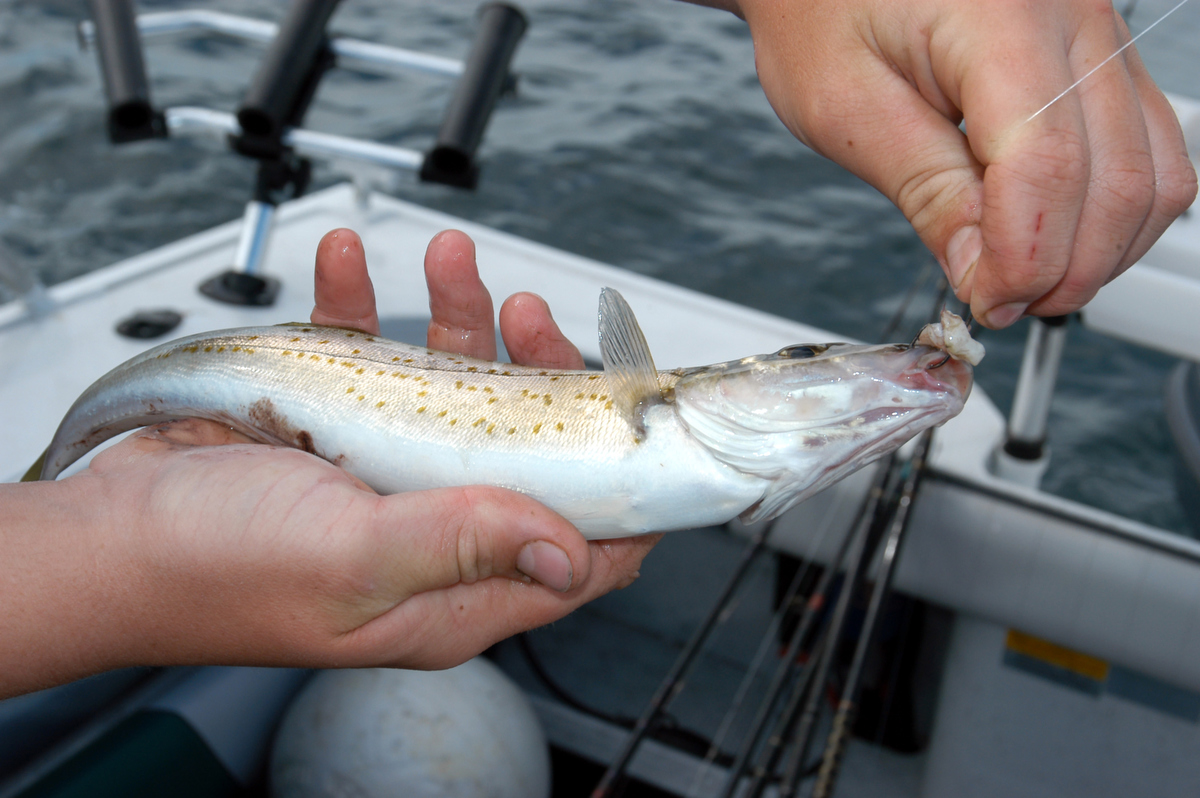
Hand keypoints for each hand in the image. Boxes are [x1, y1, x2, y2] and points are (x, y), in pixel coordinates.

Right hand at [0, 228, 656, 696]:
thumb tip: (571, 552)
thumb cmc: (210, 567)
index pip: (579, 551)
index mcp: (452, 591)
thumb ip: (466, 543)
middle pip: (528, 449)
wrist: (102, 533)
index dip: (621, 491)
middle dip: (537, 371)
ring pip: (455, 388)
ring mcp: (387, 474)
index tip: (635, 414)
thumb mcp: (354, 558)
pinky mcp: (336, 427)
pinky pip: (370, 355)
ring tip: (451, 257)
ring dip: (457, 315)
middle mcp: (432, 533)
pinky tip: (351, 261)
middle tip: (524, 312)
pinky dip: (364, 301)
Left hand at [734, 0, 1196, 326]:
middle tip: (997, 304)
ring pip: (1154, 175)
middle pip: (1120, 180)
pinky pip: (1147, 151)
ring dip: (1096, 254)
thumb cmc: (822, 11)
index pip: (1048, 166)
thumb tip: (983, 274)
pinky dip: (1109, 214)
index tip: (983, 302)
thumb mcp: (845, 109)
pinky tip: (1051, 240)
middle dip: (1064, 271)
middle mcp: (1073, 16)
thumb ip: (926, 191)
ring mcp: (1100, 34)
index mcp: (999, 18)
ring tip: (1022, 281)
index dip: (1024, 258)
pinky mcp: (1102, 57)